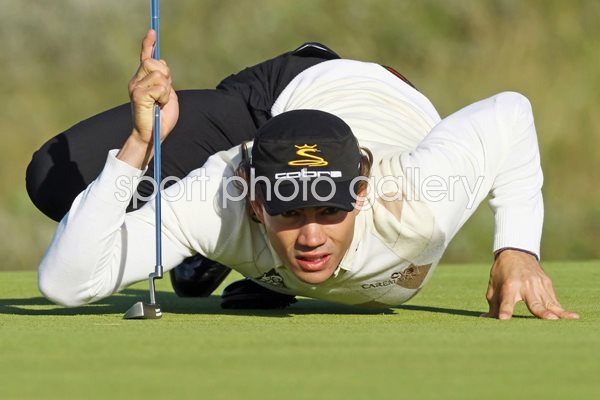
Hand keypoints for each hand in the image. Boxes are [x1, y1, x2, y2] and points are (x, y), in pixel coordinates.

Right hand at [128, 29, 178, 145]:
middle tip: (164, 94)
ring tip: (161, 102)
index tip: (152, 31)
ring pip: (159, 74)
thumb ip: (165, 81)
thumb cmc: (161, 119)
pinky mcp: (138, 95)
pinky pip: (160, 87)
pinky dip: (164, 97)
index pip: (145, 57)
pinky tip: (159, 106)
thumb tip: (163, 65)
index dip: (148, 44)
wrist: (152, 136)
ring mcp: (135, 87)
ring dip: (166, 90)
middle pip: (155, 62)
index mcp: (142, 80)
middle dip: (166, 75)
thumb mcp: (168, 96)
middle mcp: (136, 81)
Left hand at [481, 249, 578, 319]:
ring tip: (568, 319)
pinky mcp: (547, 283)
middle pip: (534, 301)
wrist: (516, 252)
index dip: (505, 310)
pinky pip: (553, 299)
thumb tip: (485, 320)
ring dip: (558, 311)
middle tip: (550, 319)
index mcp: (509, 285)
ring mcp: (538, 283)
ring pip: (549, 301)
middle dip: (542, 311)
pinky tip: (570, 316)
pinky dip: (561, 308)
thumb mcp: (493, 287)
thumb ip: (493, 305)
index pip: (506, 301)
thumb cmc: (501, 273)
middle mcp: (525, 284)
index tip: (504, 318)